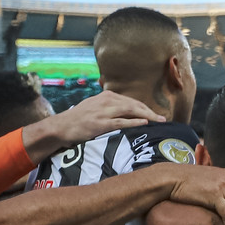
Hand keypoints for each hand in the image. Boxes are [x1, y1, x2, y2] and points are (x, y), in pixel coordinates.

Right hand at [35, 90, 163, 146]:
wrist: (61, 126)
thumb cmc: (78, 119)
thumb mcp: (93, 107)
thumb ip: (108, 107)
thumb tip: (123, 111)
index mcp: (106, 97)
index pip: (130, 101)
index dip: (144, 107)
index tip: (155, 114)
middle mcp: (106, 101)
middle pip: (134, 104)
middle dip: (150, 111)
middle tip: (163, 119)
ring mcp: (103, 112)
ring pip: (130, 111)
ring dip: (147, 115)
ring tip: (159, 121)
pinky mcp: (100, 123)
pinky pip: (121, 122)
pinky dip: (134, 121)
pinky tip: (145, 123)